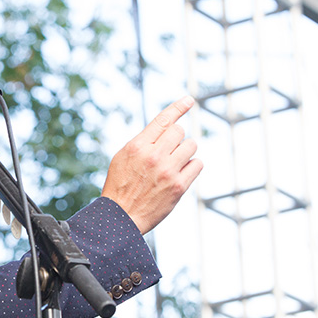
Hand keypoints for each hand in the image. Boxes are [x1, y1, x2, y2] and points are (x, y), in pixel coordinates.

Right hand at [101, 96, 202, 233]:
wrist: (121, 218)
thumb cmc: (120, 186)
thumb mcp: (123, 157)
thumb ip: (143, 141)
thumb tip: (166, 127)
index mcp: (137, 146)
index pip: (163, 120)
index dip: (178, 107)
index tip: (190, 100)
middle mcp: (154, 155)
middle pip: (179, 131)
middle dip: (176, 139)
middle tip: (168, 152)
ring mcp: (168, 171)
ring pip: (191, 145)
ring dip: (185, 151)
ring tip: (174, 163)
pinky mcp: (179, 186)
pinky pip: (197, 164)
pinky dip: (192, 166)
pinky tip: (180, 174)